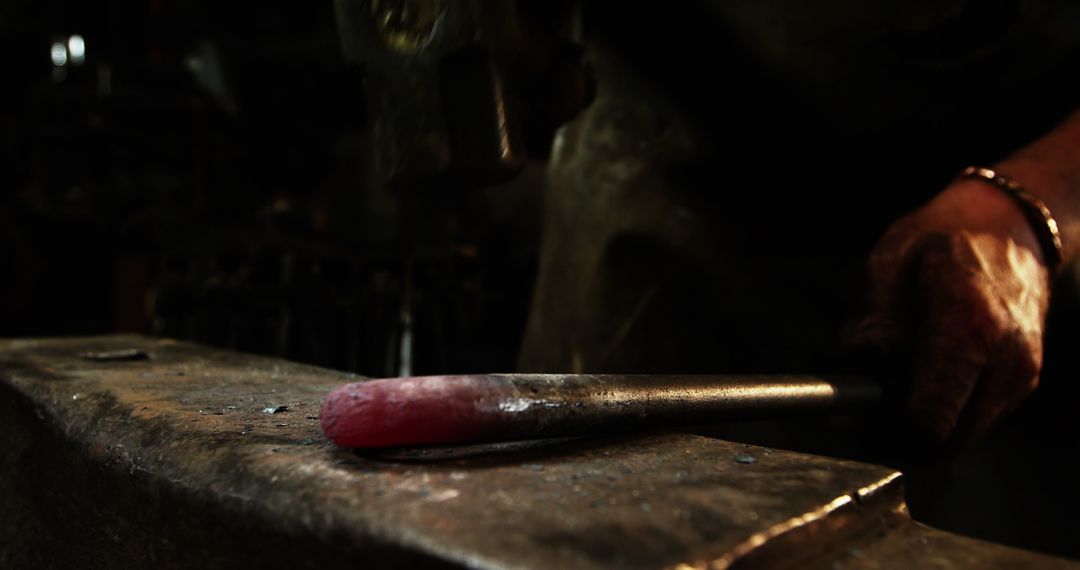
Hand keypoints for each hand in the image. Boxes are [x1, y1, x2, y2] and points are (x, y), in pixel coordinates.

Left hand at [853, 179, 1050, 446]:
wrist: (1010, 225)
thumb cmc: (944, 238)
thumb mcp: (889, 264)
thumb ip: (871, 324)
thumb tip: (854, 373)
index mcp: (968, 331)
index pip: (929, 423)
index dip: (884, 432)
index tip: (852, 416)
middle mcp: (1005, 365)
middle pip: (943, 445)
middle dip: (897, 435)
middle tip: (864, 402)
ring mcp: (1020, 379)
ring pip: (958, 440)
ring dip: (919, 425)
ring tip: (892, 380)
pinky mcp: (1021, 384)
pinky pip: (972, 421)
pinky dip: (941, 412)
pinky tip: (920, 375)